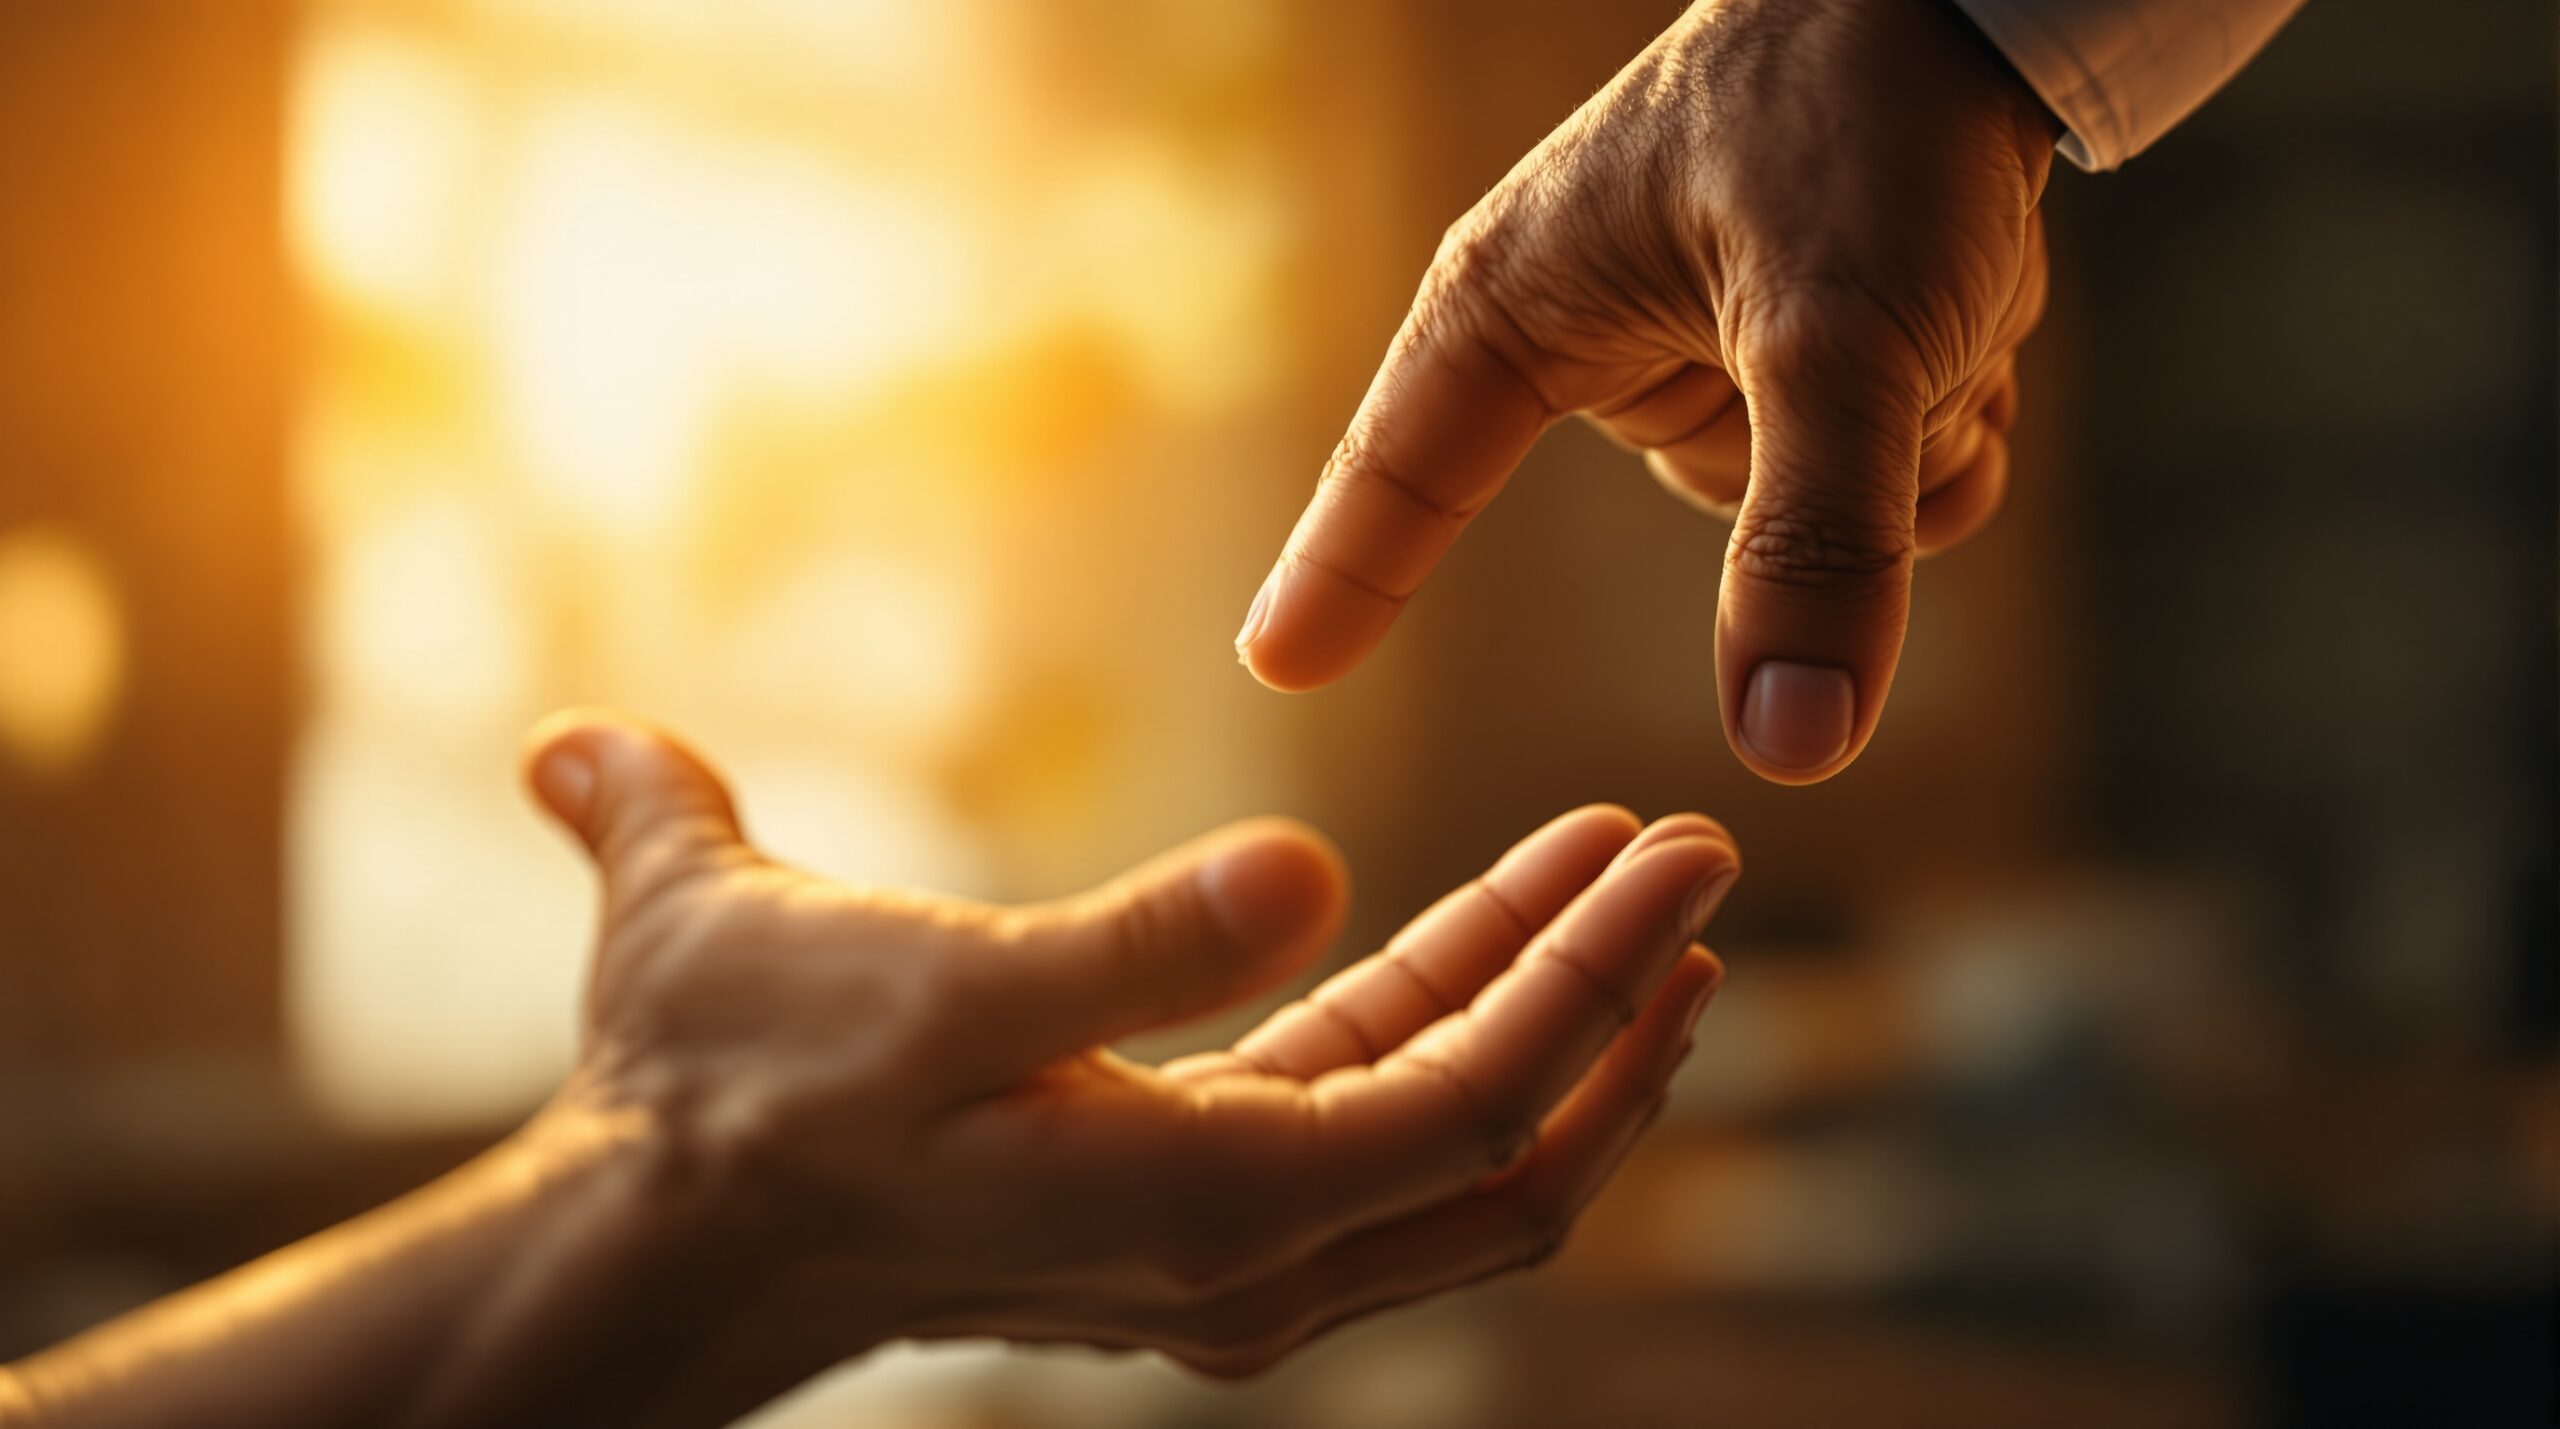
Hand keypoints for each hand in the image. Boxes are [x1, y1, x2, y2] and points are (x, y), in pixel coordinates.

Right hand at [453, 711, 1738, 1418]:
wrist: (667, 1230)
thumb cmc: (761, 1086)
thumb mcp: (929, 994)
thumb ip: (1125, 942)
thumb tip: (1304, 865)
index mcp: (1208, 1210)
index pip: (1476, 1104)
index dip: (1591, 978)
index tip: (1674, 848)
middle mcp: (1249, 1271)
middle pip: (1509, 1148)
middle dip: (1615, 1000)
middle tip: (1695, 851)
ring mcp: (1230, 1262)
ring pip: (1456, 1153)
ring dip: (1551, 1024)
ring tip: (1622, 885)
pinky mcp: (1195, 1220)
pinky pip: (1374, 1139)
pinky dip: (1452, 1042)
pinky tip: (1481, 939)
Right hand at [1234, 0, 2056, 783]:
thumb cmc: (1866, 114)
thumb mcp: (1845, 334)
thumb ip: (1815, 543)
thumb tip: (1785, 751)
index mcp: (1528, 303)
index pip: (1408, 467)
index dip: (1343, 573)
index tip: (1277, 668)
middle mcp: (1603, 343)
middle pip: (1727, 520)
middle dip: (1845, 453)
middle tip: (1894, 322)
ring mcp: (1708, 360)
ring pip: (1829, 513)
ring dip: (1920, 428)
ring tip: (1933, 293)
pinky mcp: (1792, 366)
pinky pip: (1886, 488)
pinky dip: (1952, 420)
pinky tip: (1964, 319)